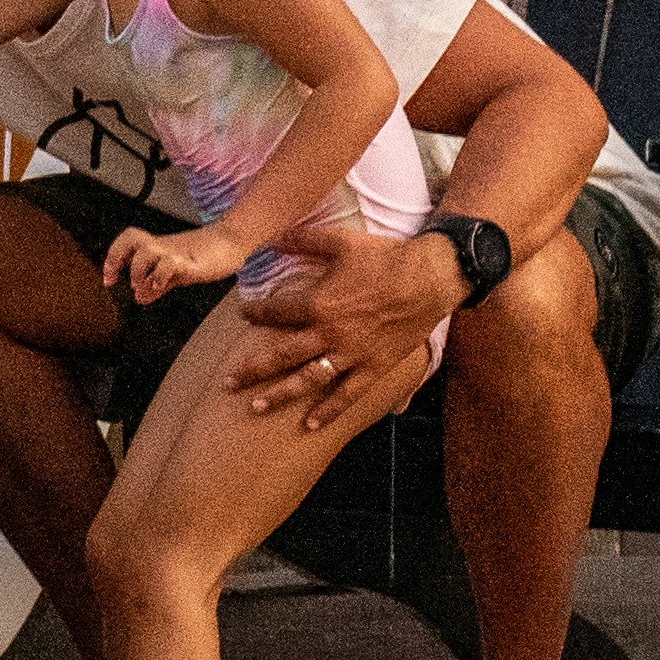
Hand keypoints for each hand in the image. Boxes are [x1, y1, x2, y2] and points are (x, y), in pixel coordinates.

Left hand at [103, 218, 241, 304]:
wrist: (232, 242)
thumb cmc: (205, 255)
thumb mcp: (176, 273)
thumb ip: (157, 285)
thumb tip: (139, 298)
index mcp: (157, 248)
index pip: (127, 242)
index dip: (112, 258)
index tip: (108, 280)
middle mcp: (163, 247)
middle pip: (130, 237)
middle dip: (116, 257)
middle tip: (115, 279)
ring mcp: (177, 252)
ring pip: (146, 251)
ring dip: (138, 270)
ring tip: (143, 285)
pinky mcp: (192, 261)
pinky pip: (171, 263)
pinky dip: (160, 275)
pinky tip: (159, 285)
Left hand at [235, 211, 457, 429]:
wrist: (431, 277)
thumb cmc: (387, 257)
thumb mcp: (341, 242)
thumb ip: (303, 239)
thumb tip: (271, 235)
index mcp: (319, 304)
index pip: (276, 312)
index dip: (256, 314)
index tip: (242, 315)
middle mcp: (330, 334)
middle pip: (282, 356)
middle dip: (252, 370)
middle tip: (227, 384)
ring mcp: (352, 355)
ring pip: (308, 380)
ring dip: (280, 395)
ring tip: (255, 407)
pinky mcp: (374, 368)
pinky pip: (348, 394)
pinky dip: (329, 411)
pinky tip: (311, 424)